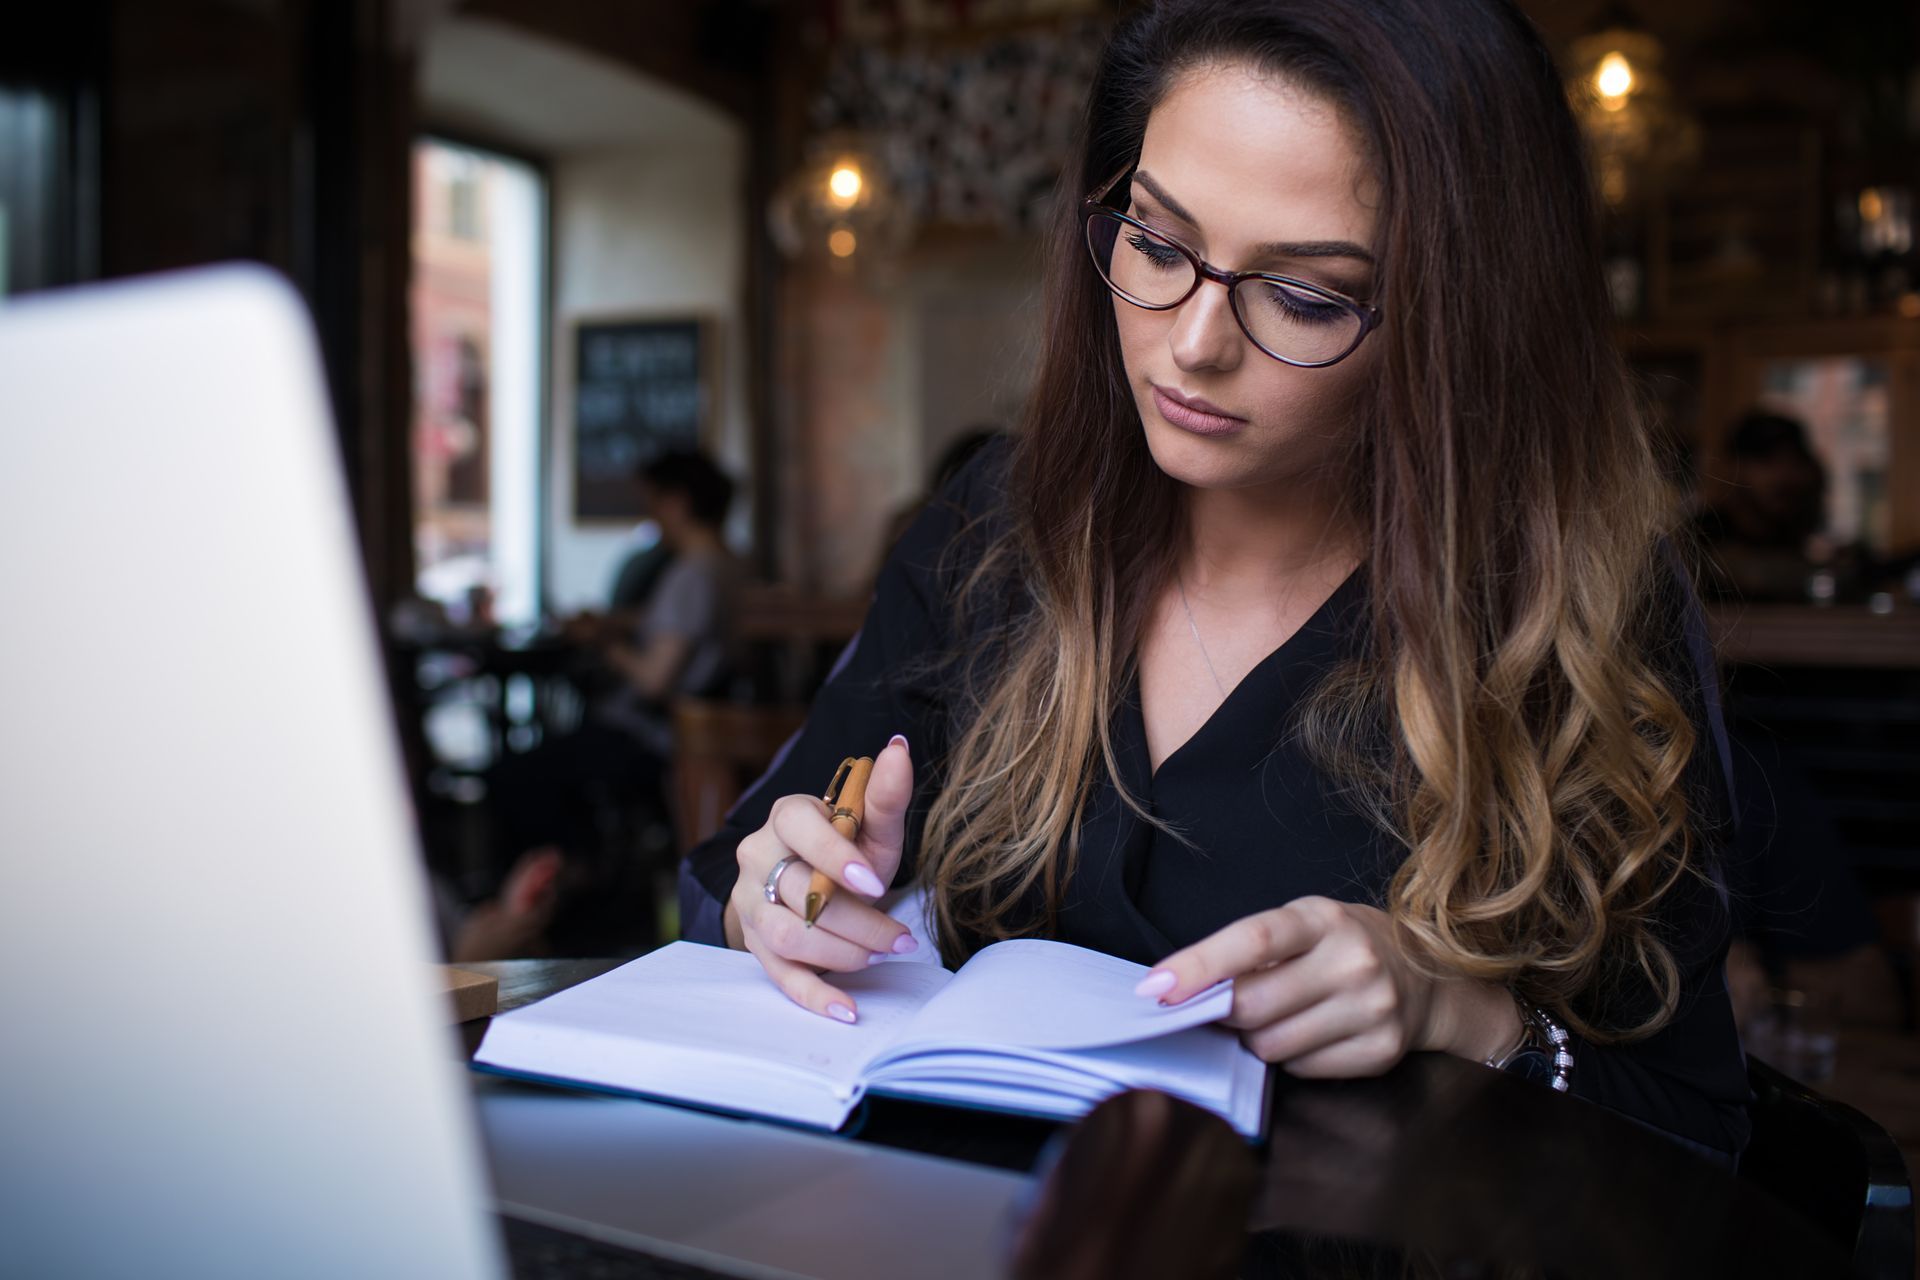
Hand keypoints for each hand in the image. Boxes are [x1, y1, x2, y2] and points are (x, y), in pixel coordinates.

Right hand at [726, 735, 920, 1023]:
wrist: (810, 883)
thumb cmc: (847, 850)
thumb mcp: (868, 825)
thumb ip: (884, 794)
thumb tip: (898, 747)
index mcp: (785, 817)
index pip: (797, 826)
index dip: (834, 855)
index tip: (875, 882)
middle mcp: (758, 858)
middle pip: (800, 891)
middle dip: (857, 920)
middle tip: (903, 938)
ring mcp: (752, 905)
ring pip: (788, 934)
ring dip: (843, 953)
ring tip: (883, 955)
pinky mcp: (756, 946)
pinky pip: (780, 975)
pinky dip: (815, 995)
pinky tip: (848, 1010)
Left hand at [1134, 896, 1519, 1076]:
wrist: (1426, 977)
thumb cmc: (1339, 945)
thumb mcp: (1302, 926)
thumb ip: (1251, 952)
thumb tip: (1179, 991)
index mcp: (1321, 918)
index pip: (1251, 939)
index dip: (1199, 965)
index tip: (1154, 987)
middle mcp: (1353, 960)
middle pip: (1253, 1007)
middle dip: (1225, 1013)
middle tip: (1224, 1006)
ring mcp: (1372, 1008)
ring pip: (1272, 1046)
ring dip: (1257, 1038)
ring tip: (1279, 1015)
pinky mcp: (1381, 1051)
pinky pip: (1302, 1071)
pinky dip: (1292, 1058)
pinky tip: (1311, 1033)